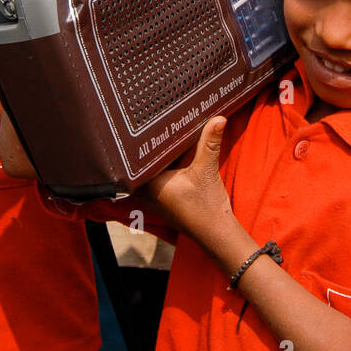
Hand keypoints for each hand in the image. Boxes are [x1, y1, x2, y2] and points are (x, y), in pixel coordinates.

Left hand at [142, 116, 231, 236]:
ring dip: (149, 161)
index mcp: (150, 184)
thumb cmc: (207, 206)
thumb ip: (209, 143)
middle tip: (140, 127)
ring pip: (145, 174)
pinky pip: (153, 180)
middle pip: (137, 166)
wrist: (215, 232)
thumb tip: (218, 118)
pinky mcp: (162, 201)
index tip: (132, 128)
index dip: (133, 144)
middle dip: (141, 150)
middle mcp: (146, 192)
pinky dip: (158, 169)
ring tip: (151, 138)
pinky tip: (166, 158)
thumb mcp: (207, 170)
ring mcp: (153, 198)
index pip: (133, 160)